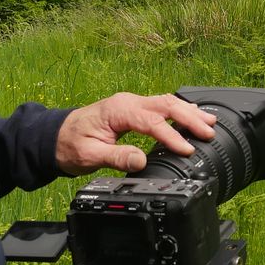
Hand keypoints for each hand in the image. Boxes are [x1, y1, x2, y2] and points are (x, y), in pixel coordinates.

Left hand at [56, 91, 216, 174]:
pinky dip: (178, 111)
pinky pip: (160, 107)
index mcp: (119, 111)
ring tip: (210, 122)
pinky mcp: (132, 110)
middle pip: (166, 105)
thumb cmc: (69, 146)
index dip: (172, 135)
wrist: (54, 137)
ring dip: (188, 112)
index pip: (153, 122)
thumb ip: (116, 157)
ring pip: (166, 102)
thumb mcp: (89, 156)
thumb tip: (141, 161)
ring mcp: (131, 104)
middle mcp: (128, 102)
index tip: (187, 149)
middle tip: (209, 132)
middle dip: (190, 118)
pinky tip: (191, 115)